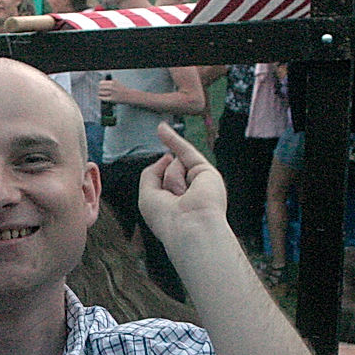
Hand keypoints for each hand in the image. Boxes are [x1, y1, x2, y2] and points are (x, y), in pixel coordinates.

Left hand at [98, 76, 127, 103]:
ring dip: (99, 93)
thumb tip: (100, 84)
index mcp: (113, 82)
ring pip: (101, 93)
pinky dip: (100, 98)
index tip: (99, 86)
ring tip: (99, 93)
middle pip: (101, 88)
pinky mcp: (112, 99)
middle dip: (99, 89)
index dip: (99, 85)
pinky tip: (99, 97)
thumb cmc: (121, 89)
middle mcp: (112, 87)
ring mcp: (112, 93)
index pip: (101, 83)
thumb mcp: (116, 83)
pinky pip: (103, 98)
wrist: (128, 95)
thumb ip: (109, 83)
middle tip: (99, 90)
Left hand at [138, 122, 228, 248]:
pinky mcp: (206, 171)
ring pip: (174, 165)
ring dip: (173, 179)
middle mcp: (186, 192)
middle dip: (166, 183)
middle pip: (166, 173)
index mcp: (173, 202)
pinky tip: (160, 127)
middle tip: (176, 202)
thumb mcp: (148, 196)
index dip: (157, 183)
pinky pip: (185, 151)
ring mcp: (197, 181)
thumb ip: (151, 173)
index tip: (161, 193)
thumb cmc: (167, 219)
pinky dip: (173, 139)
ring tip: (183, 195)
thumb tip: (167, 155)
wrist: (192, 226)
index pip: (160, 183)